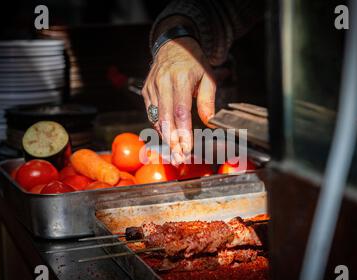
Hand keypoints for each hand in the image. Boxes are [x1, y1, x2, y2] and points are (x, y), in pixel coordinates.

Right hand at [142, 37, 215, 163]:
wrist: (172, 44)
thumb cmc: (193, 62)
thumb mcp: (207, 77)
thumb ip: (208, 100)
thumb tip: (210, 122)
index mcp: (180, 78)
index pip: (180, 110)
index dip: (183, 132)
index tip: (187, 148)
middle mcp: (163, 82)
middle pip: (165, 118)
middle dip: (172, 141)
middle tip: (179, 158)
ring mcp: (152, 87)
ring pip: (156, 118)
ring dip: (165, 138)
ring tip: (175, 154)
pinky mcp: (146, 91)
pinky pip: (151, 114)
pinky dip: (159, 128)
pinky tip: (168, 138)